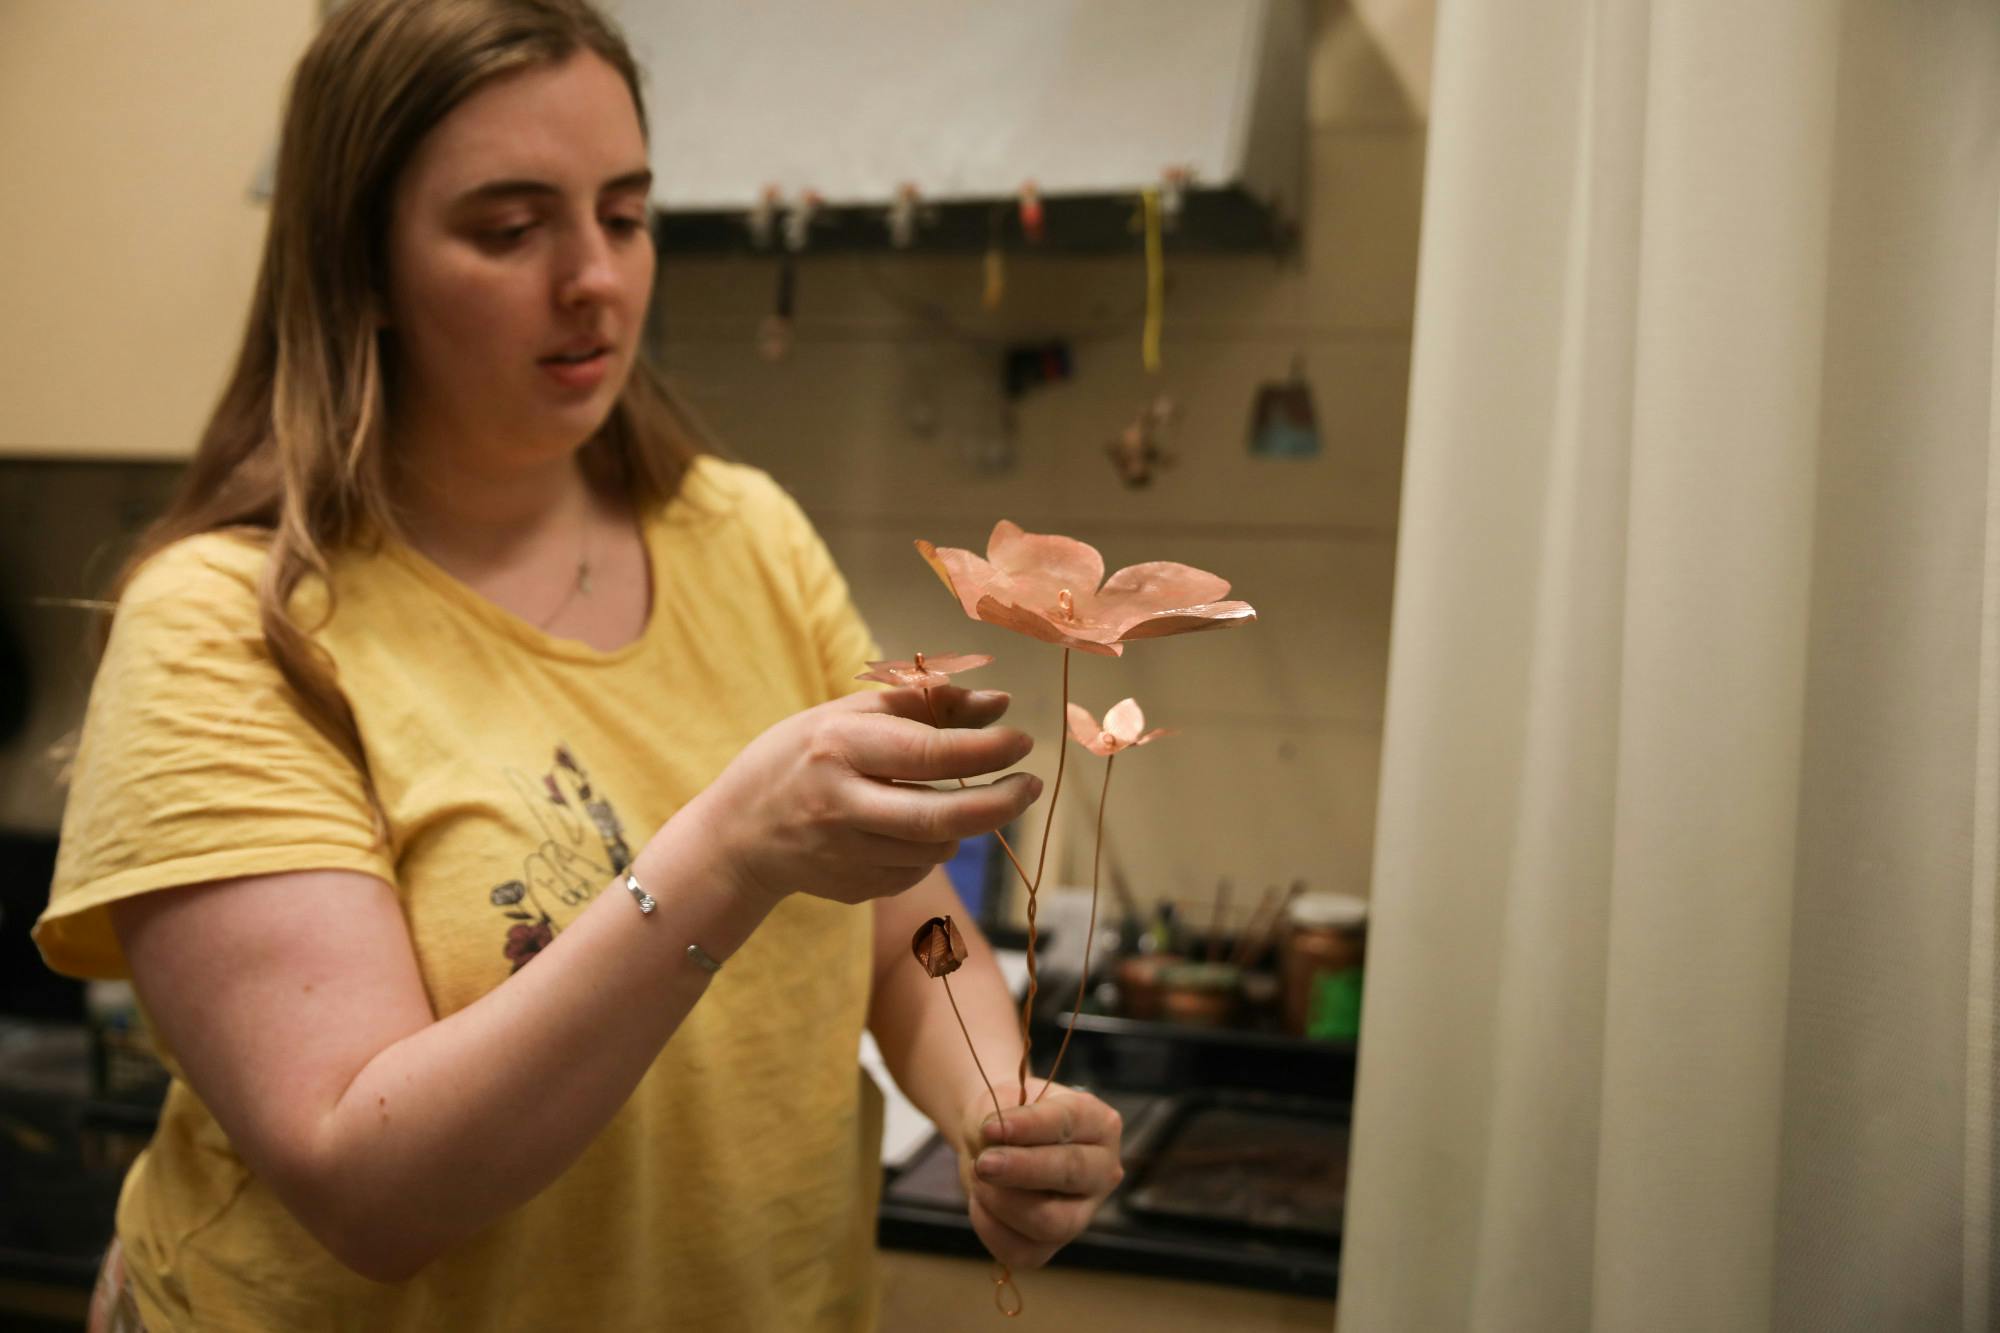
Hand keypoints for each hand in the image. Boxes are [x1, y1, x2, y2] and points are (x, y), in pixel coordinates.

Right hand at [697, 686, 1039, 907]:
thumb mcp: (848, 714)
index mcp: (839, 748)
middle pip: (941, 818)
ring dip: (959, 823)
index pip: (928, 753)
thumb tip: (1001, 703)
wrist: (736, 835)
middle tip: (1031, 786)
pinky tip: (900, 829)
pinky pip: (918, 871)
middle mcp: (842, 805)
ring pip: (938, 848)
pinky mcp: (855, 889)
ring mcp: (846, 855)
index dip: (986, 750)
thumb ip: (926, 704)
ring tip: (941, 798)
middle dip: (1000, 803)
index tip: (1023, 741)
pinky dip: (927, 848)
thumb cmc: (800, 757)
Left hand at [957, 1082, 1124, 1270]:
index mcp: (1100, 1124)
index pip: (1069, 1122)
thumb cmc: (1006, 1119)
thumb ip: (998, 1121)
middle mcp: (1102, 1171)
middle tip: (983, 1163)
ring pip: (1051, 1222)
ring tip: (977, 1176)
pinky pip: (1022, 1250)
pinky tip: (980, 1200)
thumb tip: (992, 1147)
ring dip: (1003, 1201)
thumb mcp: (1000, 1103)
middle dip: (1022, 1169)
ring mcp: (1082, 1214)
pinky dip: (990, 1226)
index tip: (990, 1128)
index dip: (1029, 1126)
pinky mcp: (1051, 1247)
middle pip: (1070, 1173)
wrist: (993, 1144)